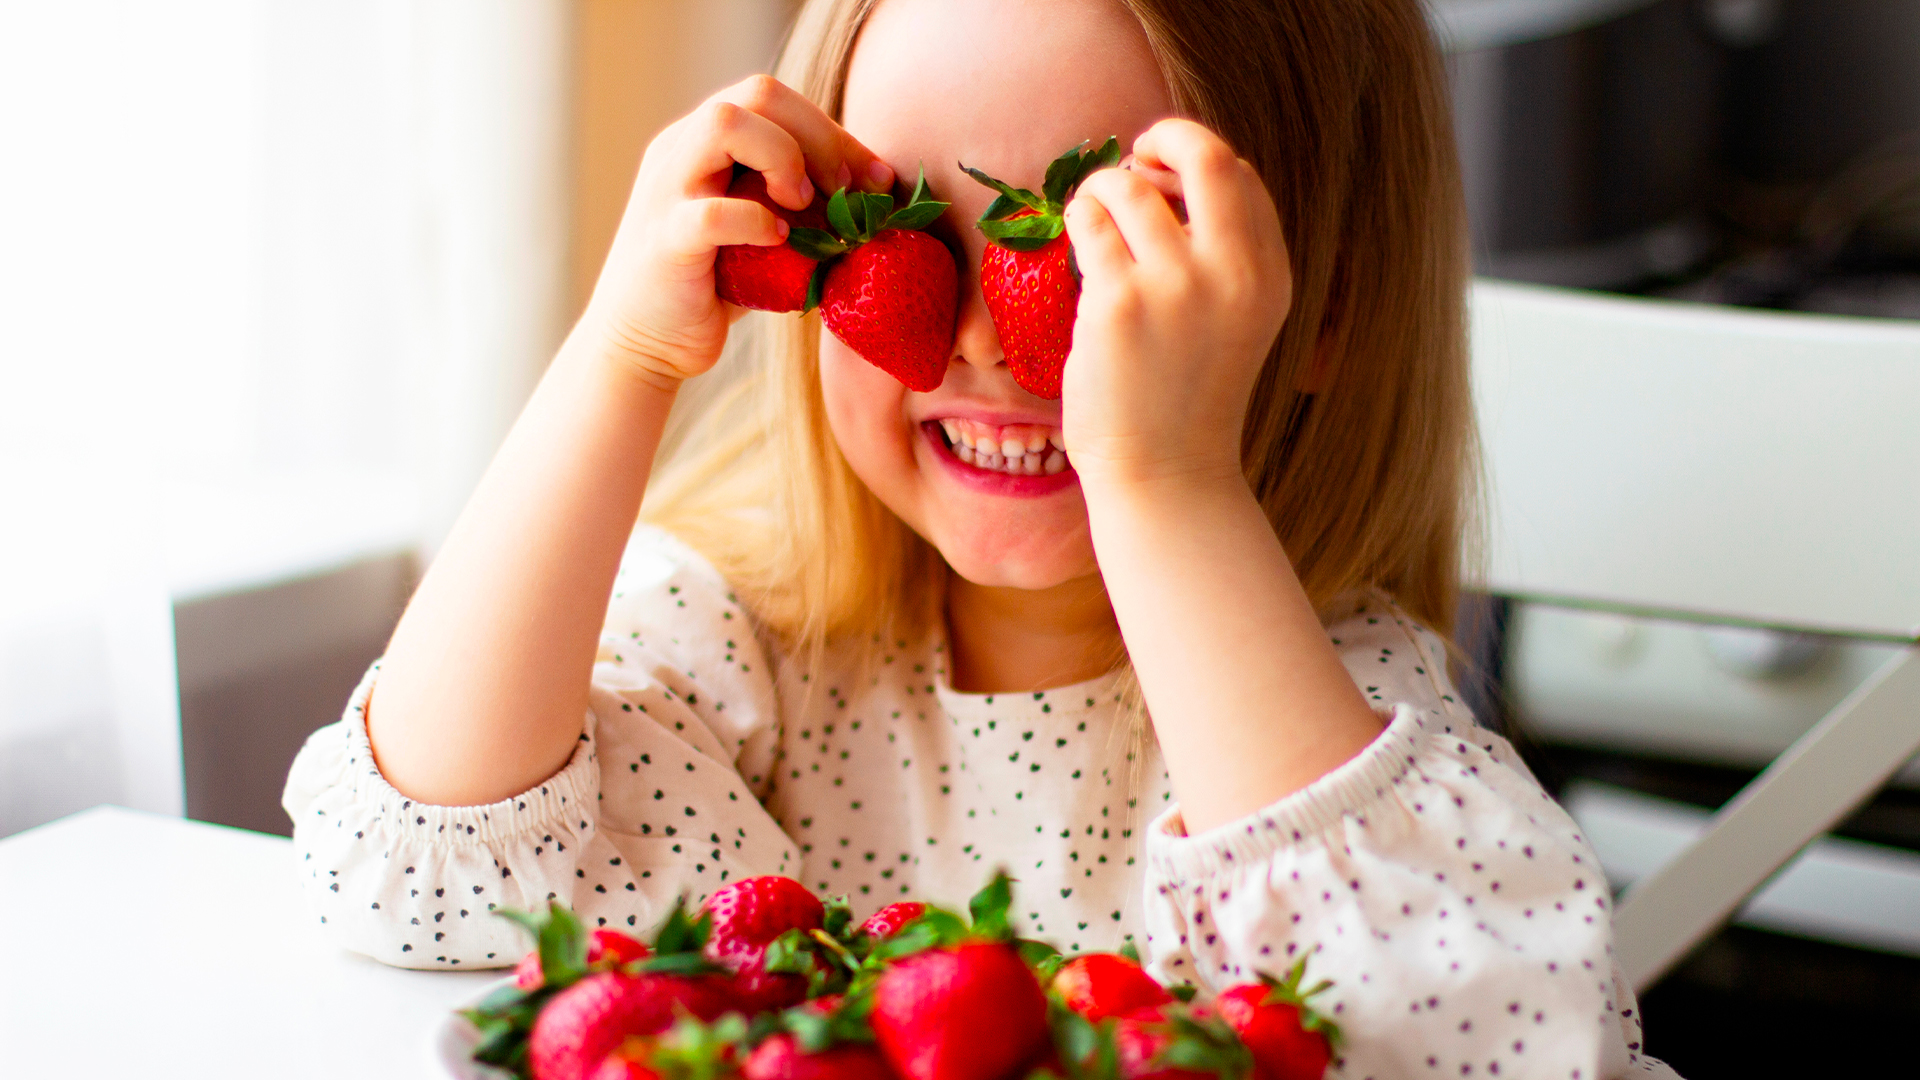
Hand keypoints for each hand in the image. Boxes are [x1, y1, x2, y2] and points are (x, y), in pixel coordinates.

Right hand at [578, 75, 894, 387]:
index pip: (775, 98)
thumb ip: (802, 202)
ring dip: (782, 157)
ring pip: (723, 124)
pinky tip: (780, 242)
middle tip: (847, 193)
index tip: (878, 178)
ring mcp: (666, 190)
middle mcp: (680, 149)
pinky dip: (757, 221)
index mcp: (703, 139)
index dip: (835, 132)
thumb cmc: (715, 285)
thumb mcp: (765, 230)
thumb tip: (876, 192)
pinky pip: (711, 213)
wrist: (646, 344)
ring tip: (802, 205)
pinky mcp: (664, 241)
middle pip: (757, 94)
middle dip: (820, 137)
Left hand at [1059, 119, 1290, 493]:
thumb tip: (1167, 173)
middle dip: (1161, 138)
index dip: (1196, 164)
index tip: (1165, 182)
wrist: (1165, 475)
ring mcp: (1177, 286)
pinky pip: (1088, 223)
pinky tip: (1078, 247)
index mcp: (1269, 274)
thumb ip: (1225, 254)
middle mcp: (1234, 273)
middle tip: (1132, 161)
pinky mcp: (1118, 304)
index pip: (1242, 176)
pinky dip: (1077, 220)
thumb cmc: (1186, 396)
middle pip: (1205, 154)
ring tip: (1094, 221)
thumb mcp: (1235, 320)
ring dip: (1103, 188)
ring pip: (1129, 185)